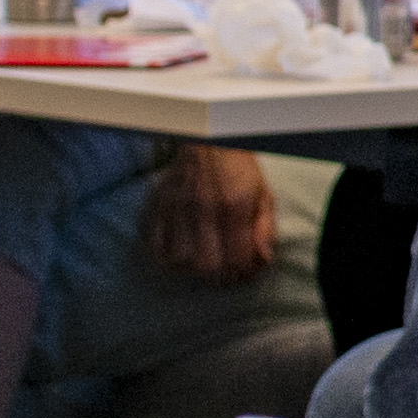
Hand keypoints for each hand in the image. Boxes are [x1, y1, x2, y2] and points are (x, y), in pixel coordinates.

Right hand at [145, 142, 279, 279]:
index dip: (243, 275)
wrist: (207, 140)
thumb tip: (263, 261)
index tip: (245, 274)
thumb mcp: (264, 195)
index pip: (236, 259)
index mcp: (233, 207)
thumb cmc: (238, 170)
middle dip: (219, 277)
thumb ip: (265, 230)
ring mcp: (176, 209)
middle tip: (225, 273)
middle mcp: (202, 210)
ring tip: (204, 264)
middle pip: (205, 266)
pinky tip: (179, 256)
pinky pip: (152, 245)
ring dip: (192, 270)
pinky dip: (164, 258)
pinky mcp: (156, 207)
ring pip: (178, 260)